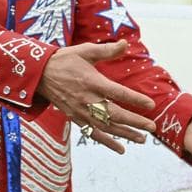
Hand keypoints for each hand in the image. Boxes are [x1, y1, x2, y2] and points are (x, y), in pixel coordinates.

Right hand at [35, 40, 155, 153]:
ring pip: (106, 127)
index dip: (135, 99)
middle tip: (152, 127)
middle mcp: (87, 99)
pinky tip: (121, 149)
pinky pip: (93, 133)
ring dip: (125, 134)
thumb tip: (126, 43)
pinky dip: (107, 142)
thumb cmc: (66, 60)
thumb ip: (107, 50)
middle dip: (134, 122)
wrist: (39, 74)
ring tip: (142, 139)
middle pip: (114, 114)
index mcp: (92, 82)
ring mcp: (81, 111)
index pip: (118, 93)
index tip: (151, 104)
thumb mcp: (86, 51)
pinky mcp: (75, 118)